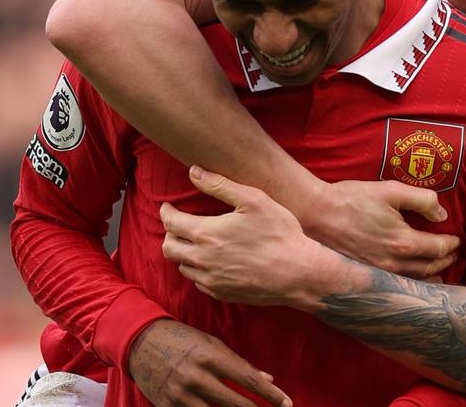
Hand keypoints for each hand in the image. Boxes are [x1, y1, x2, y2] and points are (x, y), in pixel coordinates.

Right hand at [128, 318, 291, 406]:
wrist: (141, 342)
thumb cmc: (182, 339)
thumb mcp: (211, 344)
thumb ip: (239, 362)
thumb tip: (268, 378)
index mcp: (210, 356)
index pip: (248, 380)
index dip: (271, 395)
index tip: (287, 404)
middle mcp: (197, 377)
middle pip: (237, 404)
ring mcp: (181, 395)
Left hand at [162, 166, 336, 307]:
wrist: (299, 273)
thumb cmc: (279, 233)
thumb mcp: (253, 200)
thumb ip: (219, 184)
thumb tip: (193, 171)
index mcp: (206, 234)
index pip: (170, 223)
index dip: (166, 212)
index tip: (168, 207)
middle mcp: (203, 259)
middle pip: (169, 247)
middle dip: (169, 233)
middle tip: (178, 224)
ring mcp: (212, 280)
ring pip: (183, 266)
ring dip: (184, 253)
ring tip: (195, 242)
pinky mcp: (223, 293)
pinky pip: (199, 282)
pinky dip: (199, 270)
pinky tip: (212, 261)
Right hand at [299, 179, 459, 278]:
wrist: (317, 214)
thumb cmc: (352, 199)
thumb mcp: (391, 190)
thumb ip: (422, 200)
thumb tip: (441, 215)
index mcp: (404, 242)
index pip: (438, 248)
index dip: (451, 244)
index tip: (456, 239)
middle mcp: (394, 263)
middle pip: (430, 268)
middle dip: (445, 261)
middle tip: (453, 254)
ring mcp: (379, 273)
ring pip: (415, 281)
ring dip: (432, 276)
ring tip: (440, 271)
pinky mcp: (366, 276)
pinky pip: (397, 285)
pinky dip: (412, 284)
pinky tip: (412, 281)